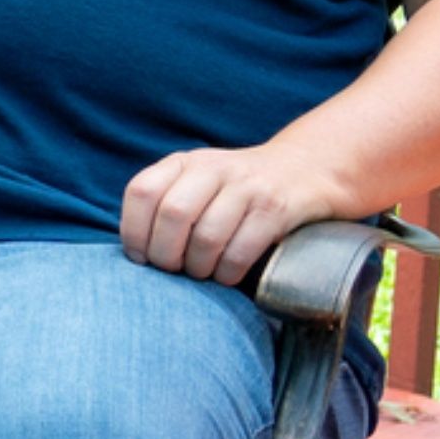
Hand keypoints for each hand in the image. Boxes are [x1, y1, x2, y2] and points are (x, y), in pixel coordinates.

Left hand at [119, 143, 346, 285]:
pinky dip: (227, 272)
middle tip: (172, 270)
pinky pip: (241, 250)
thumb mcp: (196, 183)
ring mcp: (247, 186)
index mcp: (183, 163)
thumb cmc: (235, 190)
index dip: (134, 231)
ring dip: (199, 267)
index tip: (140, 257)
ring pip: (207, 236)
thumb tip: (134, 254)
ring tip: (200, 274)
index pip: (142, 192)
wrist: (305, 170)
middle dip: (166, 255)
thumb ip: (164, 205)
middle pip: (173, 215)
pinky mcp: (276, 208)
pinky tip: (226, 276)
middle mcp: (212, 168)